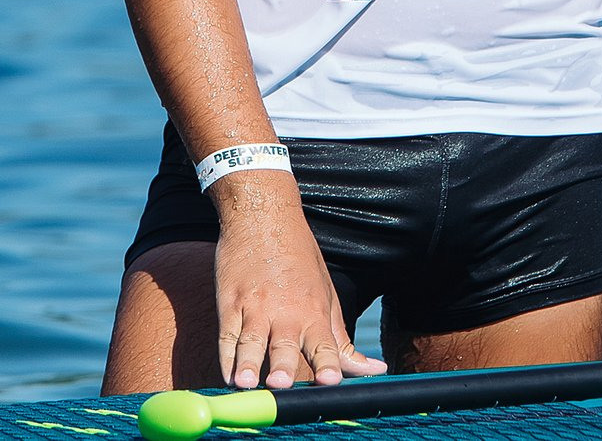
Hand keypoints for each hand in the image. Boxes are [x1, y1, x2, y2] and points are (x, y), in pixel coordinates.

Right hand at [211, 174, 384, 389]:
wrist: (263, 217)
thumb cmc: (300, 260)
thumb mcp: (328, 296)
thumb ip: (343, 342)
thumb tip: (376, 370)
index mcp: (314, 313)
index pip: (324, 344)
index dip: (327, 363)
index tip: (330, 381)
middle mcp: (285, 312)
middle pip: (285, 346)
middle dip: (283, 366)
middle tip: (281, 384)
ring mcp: (255, 308)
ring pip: (250, 342)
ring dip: (247, 364)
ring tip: (244, 383)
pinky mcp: (229, 302)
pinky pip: (226, 336)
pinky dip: (225, 358)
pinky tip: (227, 376)